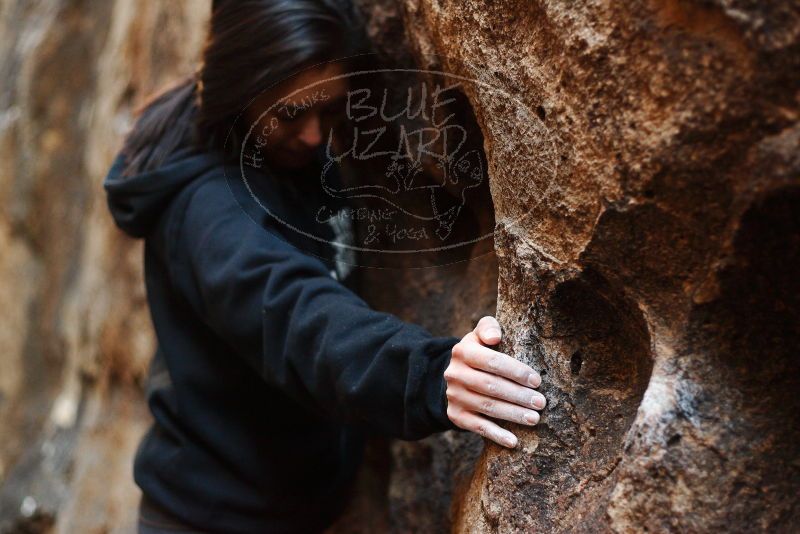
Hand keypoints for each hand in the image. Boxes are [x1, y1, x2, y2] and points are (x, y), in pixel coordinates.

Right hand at [444, 316, 544, 448]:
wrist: (455, 374)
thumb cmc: (479, 351)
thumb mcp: (479, 334)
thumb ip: (488, 327)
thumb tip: (495, 336)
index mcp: (463, 351)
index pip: (492, 361)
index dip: (516, 371)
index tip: (537, 381)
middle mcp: (455, 374)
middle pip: (491, 386)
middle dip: (519, 396)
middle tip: (541, 403)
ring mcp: (454, 396)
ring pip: (487, 407)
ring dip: (512, 414)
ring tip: (534, 418)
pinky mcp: (455, 415)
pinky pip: (477, 427)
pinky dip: (496, 435)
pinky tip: (514, 441)